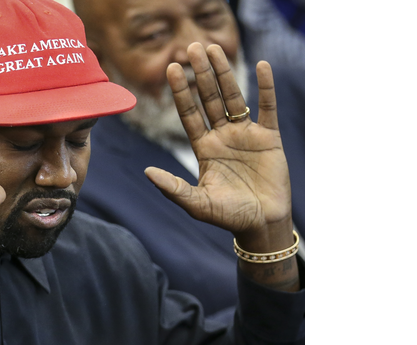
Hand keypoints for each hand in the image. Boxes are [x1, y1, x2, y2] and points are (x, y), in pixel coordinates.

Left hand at [145, 43, 292, 251]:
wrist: (261, 225)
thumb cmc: (228, 216)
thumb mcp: (197, 203)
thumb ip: (173, 188)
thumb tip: (147, 171)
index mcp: (203, 148)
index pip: (189, 113)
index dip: (181, 91)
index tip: (171, 69)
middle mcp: (222, 136)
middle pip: (209, 98)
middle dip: (200, 73)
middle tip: (191, 47)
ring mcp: (245, 134)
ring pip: (234, 97)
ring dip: (225, 73)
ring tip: (215, 48)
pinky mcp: (269, 138)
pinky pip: (267, 108)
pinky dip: (265, 88)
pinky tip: (262, 66)